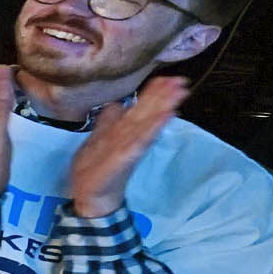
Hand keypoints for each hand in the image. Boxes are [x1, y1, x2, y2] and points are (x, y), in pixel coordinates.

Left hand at [66, 75, 186, 217]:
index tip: (170, 77)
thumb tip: (118, 104)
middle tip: (182, 80)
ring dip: (162, 108)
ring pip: (147, 123)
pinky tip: (164, 118)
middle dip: (164, 96)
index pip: (141, 108)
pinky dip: (151, 129)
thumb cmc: (97, 169)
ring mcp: (129, 147)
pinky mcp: (125, 159)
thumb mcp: (98, 139)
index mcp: (124, 132)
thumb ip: (108, 122)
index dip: (155, 93)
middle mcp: (129, 137)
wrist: (91, 196)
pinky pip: (139, 142)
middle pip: (148, 113)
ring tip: (178, 93)